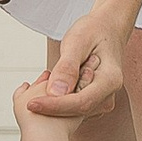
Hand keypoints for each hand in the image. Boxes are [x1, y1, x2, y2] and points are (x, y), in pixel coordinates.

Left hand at [29, 0, 136, 125]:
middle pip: (77, 110)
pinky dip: (58, 100)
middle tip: (31, 91)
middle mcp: (109, 94)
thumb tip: (55, 92)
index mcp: (110, 80)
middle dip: (52, 106)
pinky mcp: (93, 101)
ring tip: (45, 81)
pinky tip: (50, 86)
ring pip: (73, 111)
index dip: (55, 107)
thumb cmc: (93, 31)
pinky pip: (72, 107)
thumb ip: (67, 66)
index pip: (81, 103)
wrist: (105, 29)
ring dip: (54, 103)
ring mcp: (102, 100)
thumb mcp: (77, 41)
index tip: (32, 104)